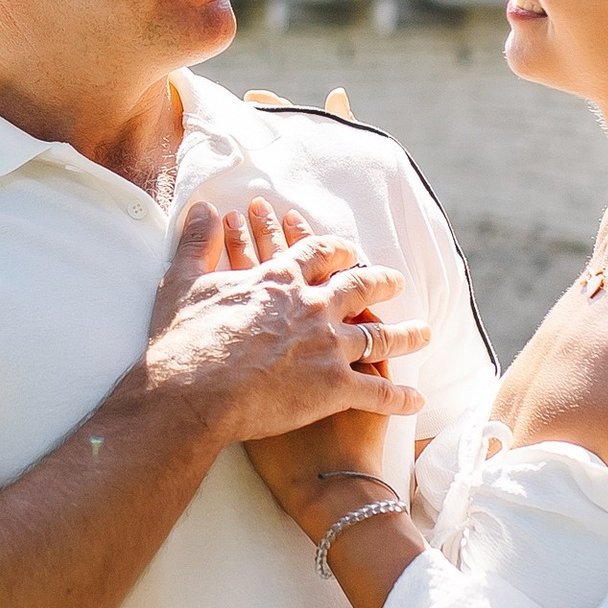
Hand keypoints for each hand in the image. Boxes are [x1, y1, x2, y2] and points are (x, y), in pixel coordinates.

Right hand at [213, 200, 417, 528]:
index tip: (348, 250)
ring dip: (405, 335)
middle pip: (360, 287)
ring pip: (379, 337)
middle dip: (381, 282)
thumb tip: (201, 208)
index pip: (319, 254)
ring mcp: (328, 347)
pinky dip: (399, 397)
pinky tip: (416, 399)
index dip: (337, 250)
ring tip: (424, 334)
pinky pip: (377, 392)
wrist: (192, 393)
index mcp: (281, 280)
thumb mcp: (183, 281)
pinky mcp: (334, 388)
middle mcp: (313, 307)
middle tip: (397, 281)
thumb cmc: (184, 341)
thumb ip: (196, 242)